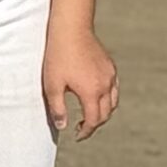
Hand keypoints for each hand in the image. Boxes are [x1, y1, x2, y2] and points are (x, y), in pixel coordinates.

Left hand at [43, 19, 118, 139]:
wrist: (71, 30)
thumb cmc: (58, 56)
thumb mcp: (52, 85)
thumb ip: (58, 108)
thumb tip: (62, 126)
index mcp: (92, 92)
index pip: (93, 120)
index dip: (86, 131)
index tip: (78, 136)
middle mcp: (106, 86)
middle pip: (105, 113)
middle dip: (94, 123)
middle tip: (81, 128)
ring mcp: (111, 75)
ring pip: (113, 102)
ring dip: (103, 111)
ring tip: (89, 114)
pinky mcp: (110, 66)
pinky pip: (114, 88)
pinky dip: (107, 97)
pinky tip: (95, 95)